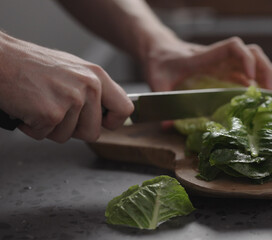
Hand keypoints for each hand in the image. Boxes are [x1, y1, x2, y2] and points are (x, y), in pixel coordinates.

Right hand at [0, 33, 133, 142]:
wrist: (0, 59)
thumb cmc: (32, 65)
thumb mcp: (73, 71)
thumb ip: (92, 91)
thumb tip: (108, 114)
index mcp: (97, 76)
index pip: (125, 109)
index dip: (113, 122)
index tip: (103, 124)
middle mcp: (89, 86)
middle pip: (93, 132)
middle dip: (72, 130)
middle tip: (55, 111)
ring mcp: (71, 100)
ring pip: (68, 137)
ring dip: (50, 128)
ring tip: (39, 104)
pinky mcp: (52, 113)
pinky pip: (46, 136)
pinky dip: (33, 128)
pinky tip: (28, 108)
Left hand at [144, 37, 271, 90]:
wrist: (158, 49)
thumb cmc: (159, 61)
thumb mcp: (156, 81)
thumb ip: (162, 100)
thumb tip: (168, 126)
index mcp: (204, 57)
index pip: (233, 47)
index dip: (246, 59)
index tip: (249, 78)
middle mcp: (219, 58)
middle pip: (253, 52)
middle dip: (265, 70)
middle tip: (267, 93)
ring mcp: (223, 63)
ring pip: (254, 60)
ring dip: (265, 75)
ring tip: (267, 96)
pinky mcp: (224, 70)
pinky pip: (246, 72)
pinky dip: (256, 82)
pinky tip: (255, 98)